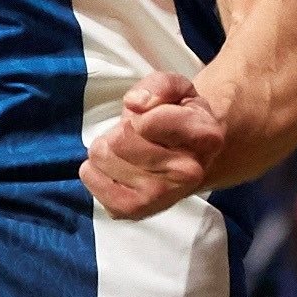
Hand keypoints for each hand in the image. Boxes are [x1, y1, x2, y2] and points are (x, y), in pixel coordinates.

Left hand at [85, 67, 226, 220]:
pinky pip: (91, 178)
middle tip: (137, 135)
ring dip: (108, 147)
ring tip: (128, 151)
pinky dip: (94, 168)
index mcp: (205, 137)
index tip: (151, 118)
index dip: (140, 114)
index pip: (147, 123)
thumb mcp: (176, 89)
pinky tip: (115, 167)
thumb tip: (136, 104)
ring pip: (101, 156)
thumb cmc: (177, 118)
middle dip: (121, 130)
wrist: (184, 159)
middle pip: (119, 140)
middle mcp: (188, 172)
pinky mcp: (134, 210)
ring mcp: (161, 196)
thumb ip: (159, 86)